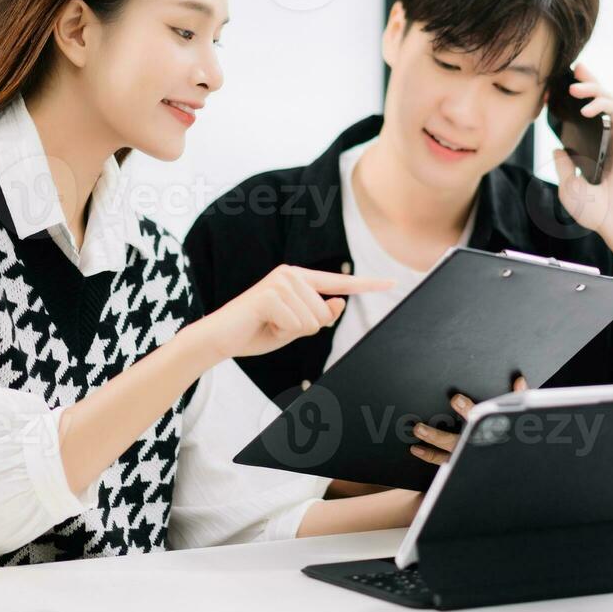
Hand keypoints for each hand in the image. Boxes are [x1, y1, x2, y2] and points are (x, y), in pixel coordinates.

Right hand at [192, 265, 392, 359]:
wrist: (220, 338)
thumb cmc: (257, 331)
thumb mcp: (295, 327)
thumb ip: (318, 316)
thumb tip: (339, 304)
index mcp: (299, 278)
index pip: (339, 282)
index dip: (368, 284)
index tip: (392, 283)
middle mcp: (291, 273)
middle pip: (325, 312)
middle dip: (304, 328)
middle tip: (276, 325)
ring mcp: (281, 281)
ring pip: (313, 320)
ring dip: (292, 331)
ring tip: (269, 324)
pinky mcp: (271, 294)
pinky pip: (298, 324)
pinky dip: (282, 332)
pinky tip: (264, 324)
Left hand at [410, 375, 527, 465]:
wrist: (514, 464)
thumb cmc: (513, 438)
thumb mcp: (518, 417)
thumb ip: (518, 397)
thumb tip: (520, 380)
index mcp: (488, 434)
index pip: (477, 422)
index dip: (467, 410)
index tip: (455, 400)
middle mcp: (475, 448)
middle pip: (453, 442)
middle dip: (436, 436)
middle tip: (420, 428)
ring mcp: (466, 458)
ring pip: (444, 455)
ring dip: (428, 447)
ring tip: (416, 433)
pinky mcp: (460, 464)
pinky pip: (442, 462)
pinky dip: (429, 456)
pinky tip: (416, 450)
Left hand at [552, 61, 612, 238]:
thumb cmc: (598, 212)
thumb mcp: (569, 188)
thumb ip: (563, 167)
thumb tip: (557, 148)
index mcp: (593, 151)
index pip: (582, 119)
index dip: (569, 103)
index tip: (552, 92)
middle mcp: (607, 140)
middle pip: (597, 103)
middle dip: (586, 82)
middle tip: (572, 68)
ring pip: (608, 101)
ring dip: (592, 89)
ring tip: (573, 88)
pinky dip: (601, 104)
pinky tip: (586, 108)